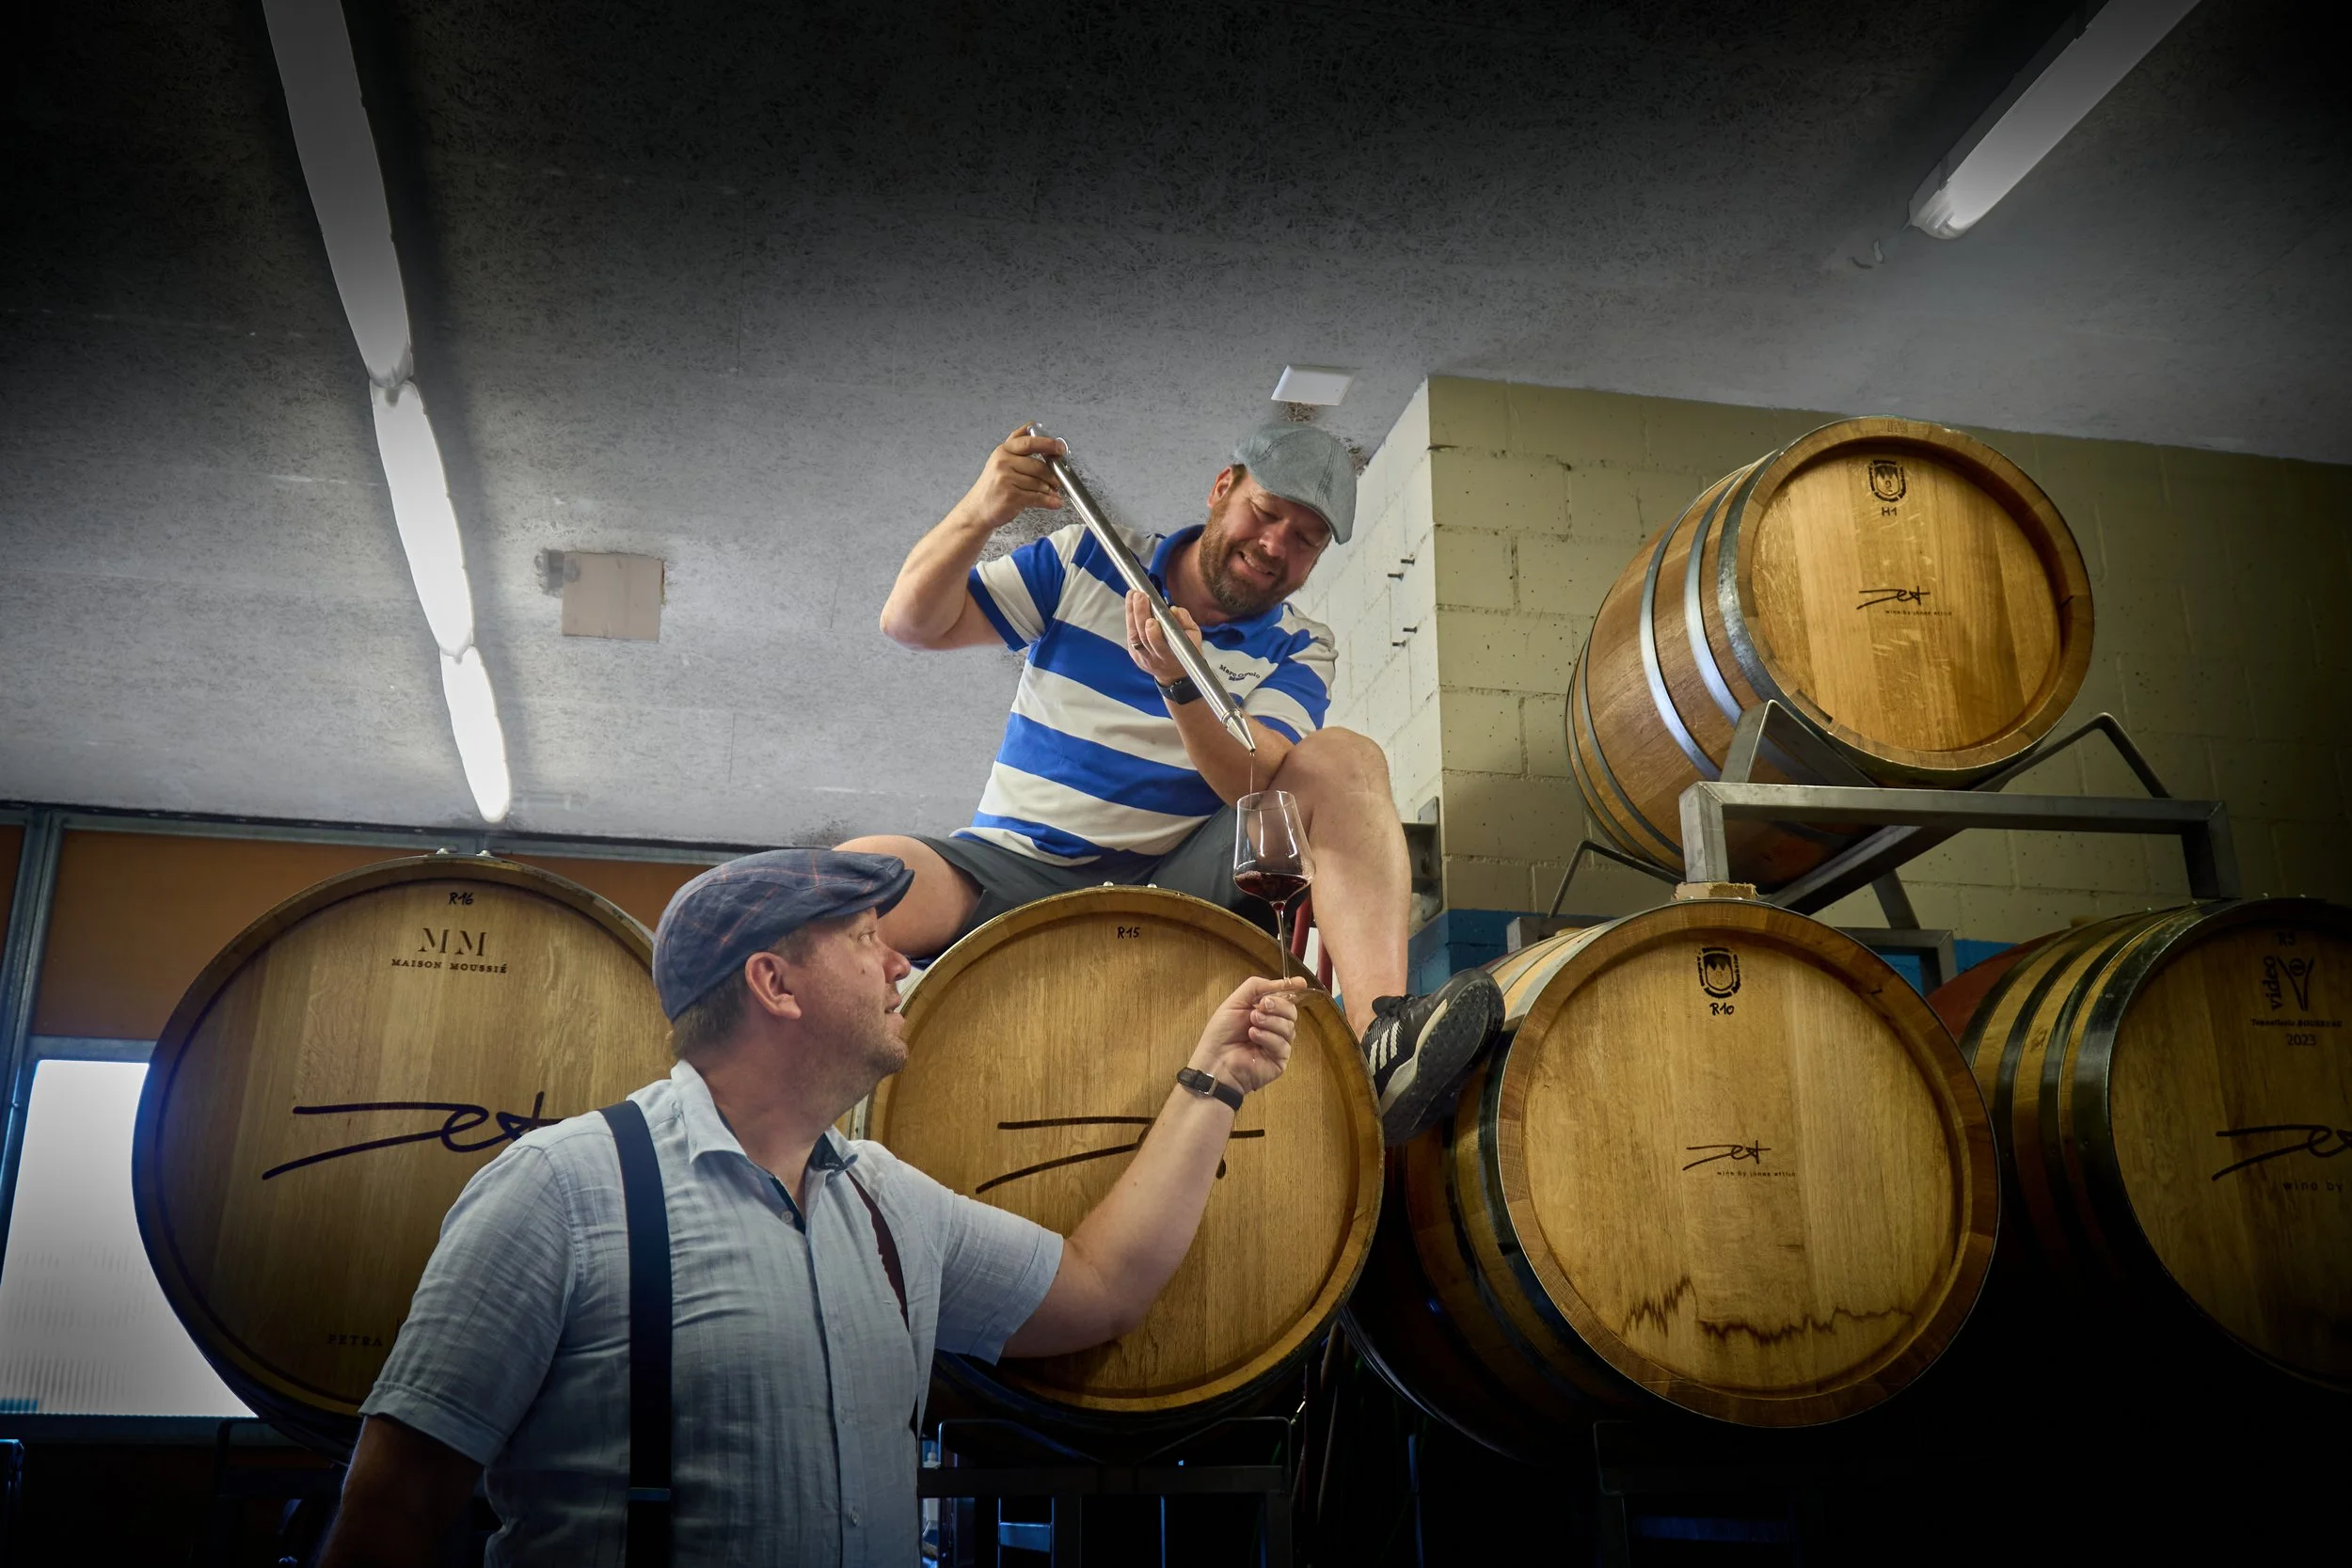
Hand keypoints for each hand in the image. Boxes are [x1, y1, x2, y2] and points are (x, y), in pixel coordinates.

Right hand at [952, 424, 1065, 530]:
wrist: (977, 509)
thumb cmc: (992, 486)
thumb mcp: (1000, 459)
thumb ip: (1016, 443)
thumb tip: (1033, 424)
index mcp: (1003, 450)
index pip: (1029, 442)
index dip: (1048, 444)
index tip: (1060, 448)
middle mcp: (1003, 462)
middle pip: (1038, 466)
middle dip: (1053, 474)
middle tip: (1059, 480)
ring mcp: (1006, 479)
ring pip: (1039, 483)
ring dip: (1051, 490)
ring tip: (1054, 493)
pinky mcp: (1010, 496)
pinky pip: (1037, 497)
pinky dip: (1049, 501)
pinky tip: (1055, 502)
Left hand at [1125, 590, 1201, 685]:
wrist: (1174, 673)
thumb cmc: (1185, 648)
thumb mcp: (1194, 635)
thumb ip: (1185, 621)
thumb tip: (1174, 610)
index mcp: (1173, 654)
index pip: (1160, 644)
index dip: (1154, 633)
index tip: (1152, 617)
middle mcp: (1156, 657)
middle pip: (1144, 637)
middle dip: (1141, 615)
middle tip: (1139, 597)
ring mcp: (1143, 657)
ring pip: (1135, 635)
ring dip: (1132, 614)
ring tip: (1133, 596)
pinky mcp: (1135, 655)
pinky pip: (1130, 636)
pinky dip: (1130, 619)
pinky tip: (1131, 605)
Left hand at [1188, 975, 1305, 1095]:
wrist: (1215, 1061)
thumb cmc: (1221, 1033)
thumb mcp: (1235, 1003)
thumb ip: (1256, 987)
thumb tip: (1285, 982)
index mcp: (1264, 1012)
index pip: (1284, 998)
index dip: (1292, 990)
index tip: (1300, 983)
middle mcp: (1274, 1027)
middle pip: (1291, 1011)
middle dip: (1278, 1005)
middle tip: (1262, 1006)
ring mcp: (1278, 1044)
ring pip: (1289, 1026)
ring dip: (1270, 1021)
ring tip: (1252, 1023)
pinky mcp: (1280, 1059)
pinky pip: (1283, 1043)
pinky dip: (1268, 1037)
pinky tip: (1254, 1037)